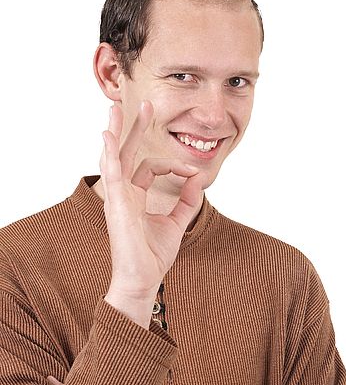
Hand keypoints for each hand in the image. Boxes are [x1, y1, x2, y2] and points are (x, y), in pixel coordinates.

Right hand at [101, 101, 202, 325]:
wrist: (143, 279)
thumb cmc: (153, 255)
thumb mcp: (177, 223)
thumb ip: (188, 201)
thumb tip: (198, 178)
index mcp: (135, 196)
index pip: (152, 167)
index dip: (176, 165)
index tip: (195, 172)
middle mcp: (124, 193)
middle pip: (127, 153)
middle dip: (134, 128)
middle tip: (143, 105)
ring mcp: (117, 198)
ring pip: (114, 158)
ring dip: (115, 132)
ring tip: (114, 109)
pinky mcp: (117, 205)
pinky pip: (111, 175)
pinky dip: (109, 154)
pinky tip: (108, 136)